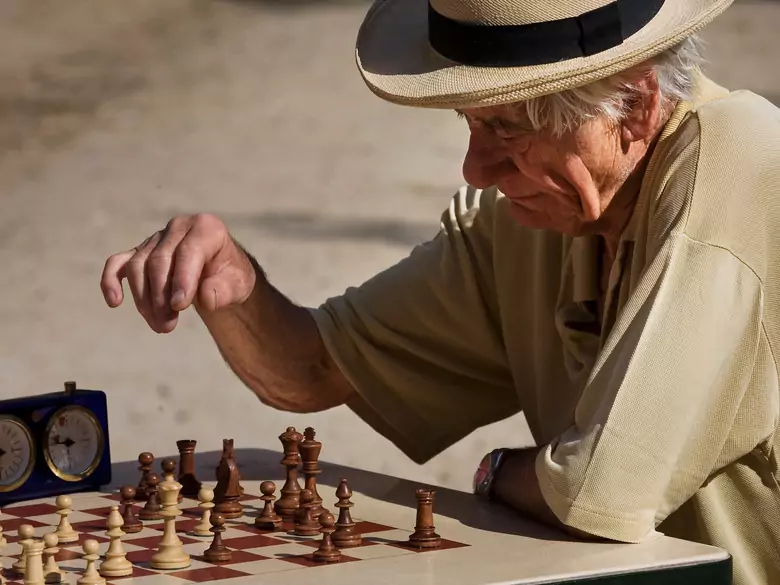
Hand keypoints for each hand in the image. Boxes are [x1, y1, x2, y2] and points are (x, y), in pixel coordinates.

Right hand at [100, 214, 256, 332]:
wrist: (221, 275)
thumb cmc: (230, 278)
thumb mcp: (239, 285)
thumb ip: (224, 290)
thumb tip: (205, 297)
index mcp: (206, 228)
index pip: (189, 251)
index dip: (182, 279)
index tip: (180, 306)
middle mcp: (178, 227)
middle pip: (159, 260)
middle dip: (161, 297)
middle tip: (168, 326)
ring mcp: (156, 239)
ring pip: (138, 266)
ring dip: (144, 299)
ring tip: (160, 326)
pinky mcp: (139, 252)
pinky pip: (117, 263)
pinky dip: (111, 281)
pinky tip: (114, 302)